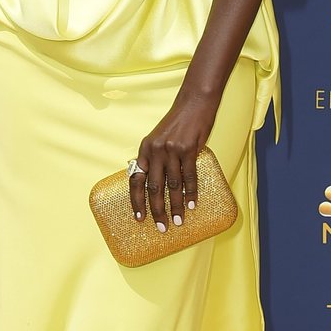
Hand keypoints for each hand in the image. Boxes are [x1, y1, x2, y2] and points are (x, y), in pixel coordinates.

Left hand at [128, 83, 220, 230]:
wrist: (194, 102)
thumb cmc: (178, 122)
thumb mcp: (159, 138)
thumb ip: (155, 158)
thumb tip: (154, 185)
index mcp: (145, 149)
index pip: (136, 180)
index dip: (136, 201)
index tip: (139, 219)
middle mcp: (155, 151)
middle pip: (153, 188)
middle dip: (157, 210)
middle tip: (161, 228)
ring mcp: (172, 150)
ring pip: (172, 185)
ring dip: (176, 206)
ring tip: (179, 221)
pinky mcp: (188, 149)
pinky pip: (189, 176)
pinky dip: (191, 192)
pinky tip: (193, 204)